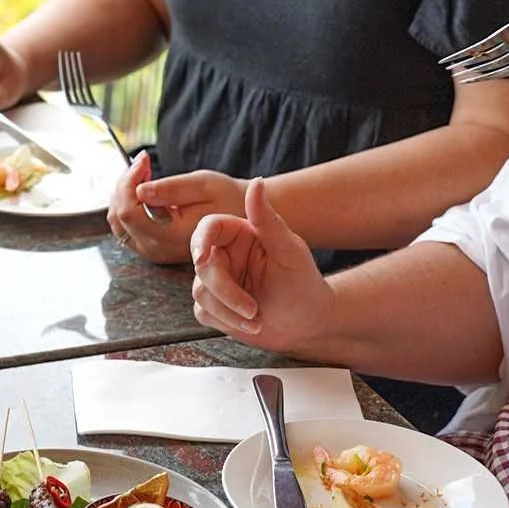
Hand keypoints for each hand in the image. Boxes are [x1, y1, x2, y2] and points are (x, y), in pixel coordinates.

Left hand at [107, 152, 246, 263]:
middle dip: (125, 184)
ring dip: (124, 193)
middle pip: (119, 216)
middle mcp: (156, 248)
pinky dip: (128, 203)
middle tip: (144, 163)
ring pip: (118, 222)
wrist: (238, 217)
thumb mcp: (203, 186)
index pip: (129, 212)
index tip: (144, 159)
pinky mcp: (150, 246)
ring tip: (144, 173)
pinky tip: (144, 188)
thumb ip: (171, 190)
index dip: (128, 182)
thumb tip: (140, 190)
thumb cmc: (226, 198)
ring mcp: (151, 250)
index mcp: (170, 235)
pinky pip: (126, 226)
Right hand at [189, 178, 332, 351]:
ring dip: (228, 310)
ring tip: (256, 317)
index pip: (209, 228)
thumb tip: (256, 182)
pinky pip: (203, 312)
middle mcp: (225, 255)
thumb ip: (268, 219)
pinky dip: (226, 322)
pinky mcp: (213, 306)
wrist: (308, 325)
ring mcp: (216, 281)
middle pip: (202, 265)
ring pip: (201, 292)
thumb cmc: (304, 285)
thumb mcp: (289, 251)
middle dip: (224, 291)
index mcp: (241, 234)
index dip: (200, 242)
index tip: (203, 260)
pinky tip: (250, 323)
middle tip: (251, 308)